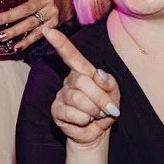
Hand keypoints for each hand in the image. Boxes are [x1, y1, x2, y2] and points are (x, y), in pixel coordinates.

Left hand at [0, 0, 71, 50]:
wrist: (67, 3)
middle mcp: (46, 0)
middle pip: (27, 8)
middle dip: (10, 16)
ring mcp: (51, 14)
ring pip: (31, 23)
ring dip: (15, 31)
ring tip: (1, 36)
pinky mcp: (53, 26)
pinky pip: (38, 35)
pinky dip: (26, 42)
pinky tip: (16, 46)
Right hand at [44, 26, 120, 148]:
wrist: (98, 133)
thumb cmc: (106, 110)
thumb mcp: (115, 94)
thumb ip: (109, 83)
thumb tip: (99, 74)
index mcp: (83, 72)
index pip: (71, 55)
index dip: (60, 43)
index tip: (48, 30)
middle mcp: (70, 81)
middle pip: (82, 82)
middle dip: (99, 98)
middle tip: (108, 109)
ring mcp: (61, 95)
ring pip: (77, 99)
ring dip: (93, 110)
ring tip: (96, 115)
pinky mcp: (56, 111)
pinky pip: (71, 113)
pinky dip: (84, 120)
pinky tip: (85, 121)